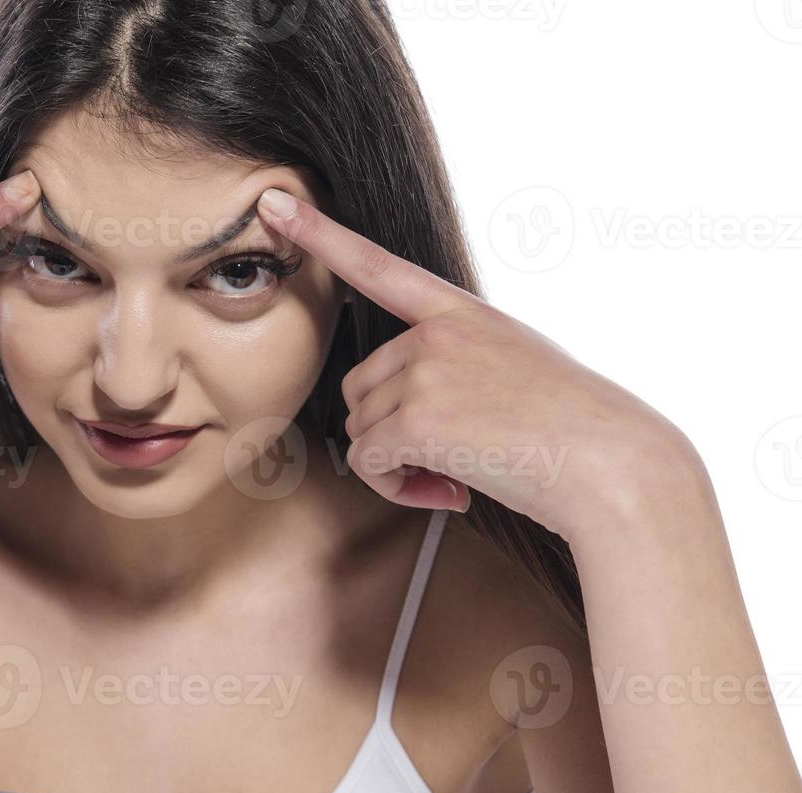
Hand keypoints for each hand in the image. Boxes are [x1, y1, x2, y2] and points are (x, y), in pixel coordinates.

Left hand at [255, 187, 695, 542]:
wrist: (615, 466)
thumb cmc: (572, 431)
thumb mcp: (515, 369)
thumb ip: (454, 366)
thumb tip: (392, 417)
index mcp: (463, 314)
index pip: (379, 266)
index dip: (320, 234)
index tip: (274, 204)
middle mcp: (437, 333)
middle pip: (360, 389)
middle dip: (391, 435)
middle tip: (449, 462)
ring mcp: (426, 370)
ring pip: (361, 430)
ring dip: (397, 466)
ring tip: (458, 475)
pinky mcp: (418, 418)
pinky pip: (369, 462)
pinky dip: (399, 487)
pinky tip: (451, 491)